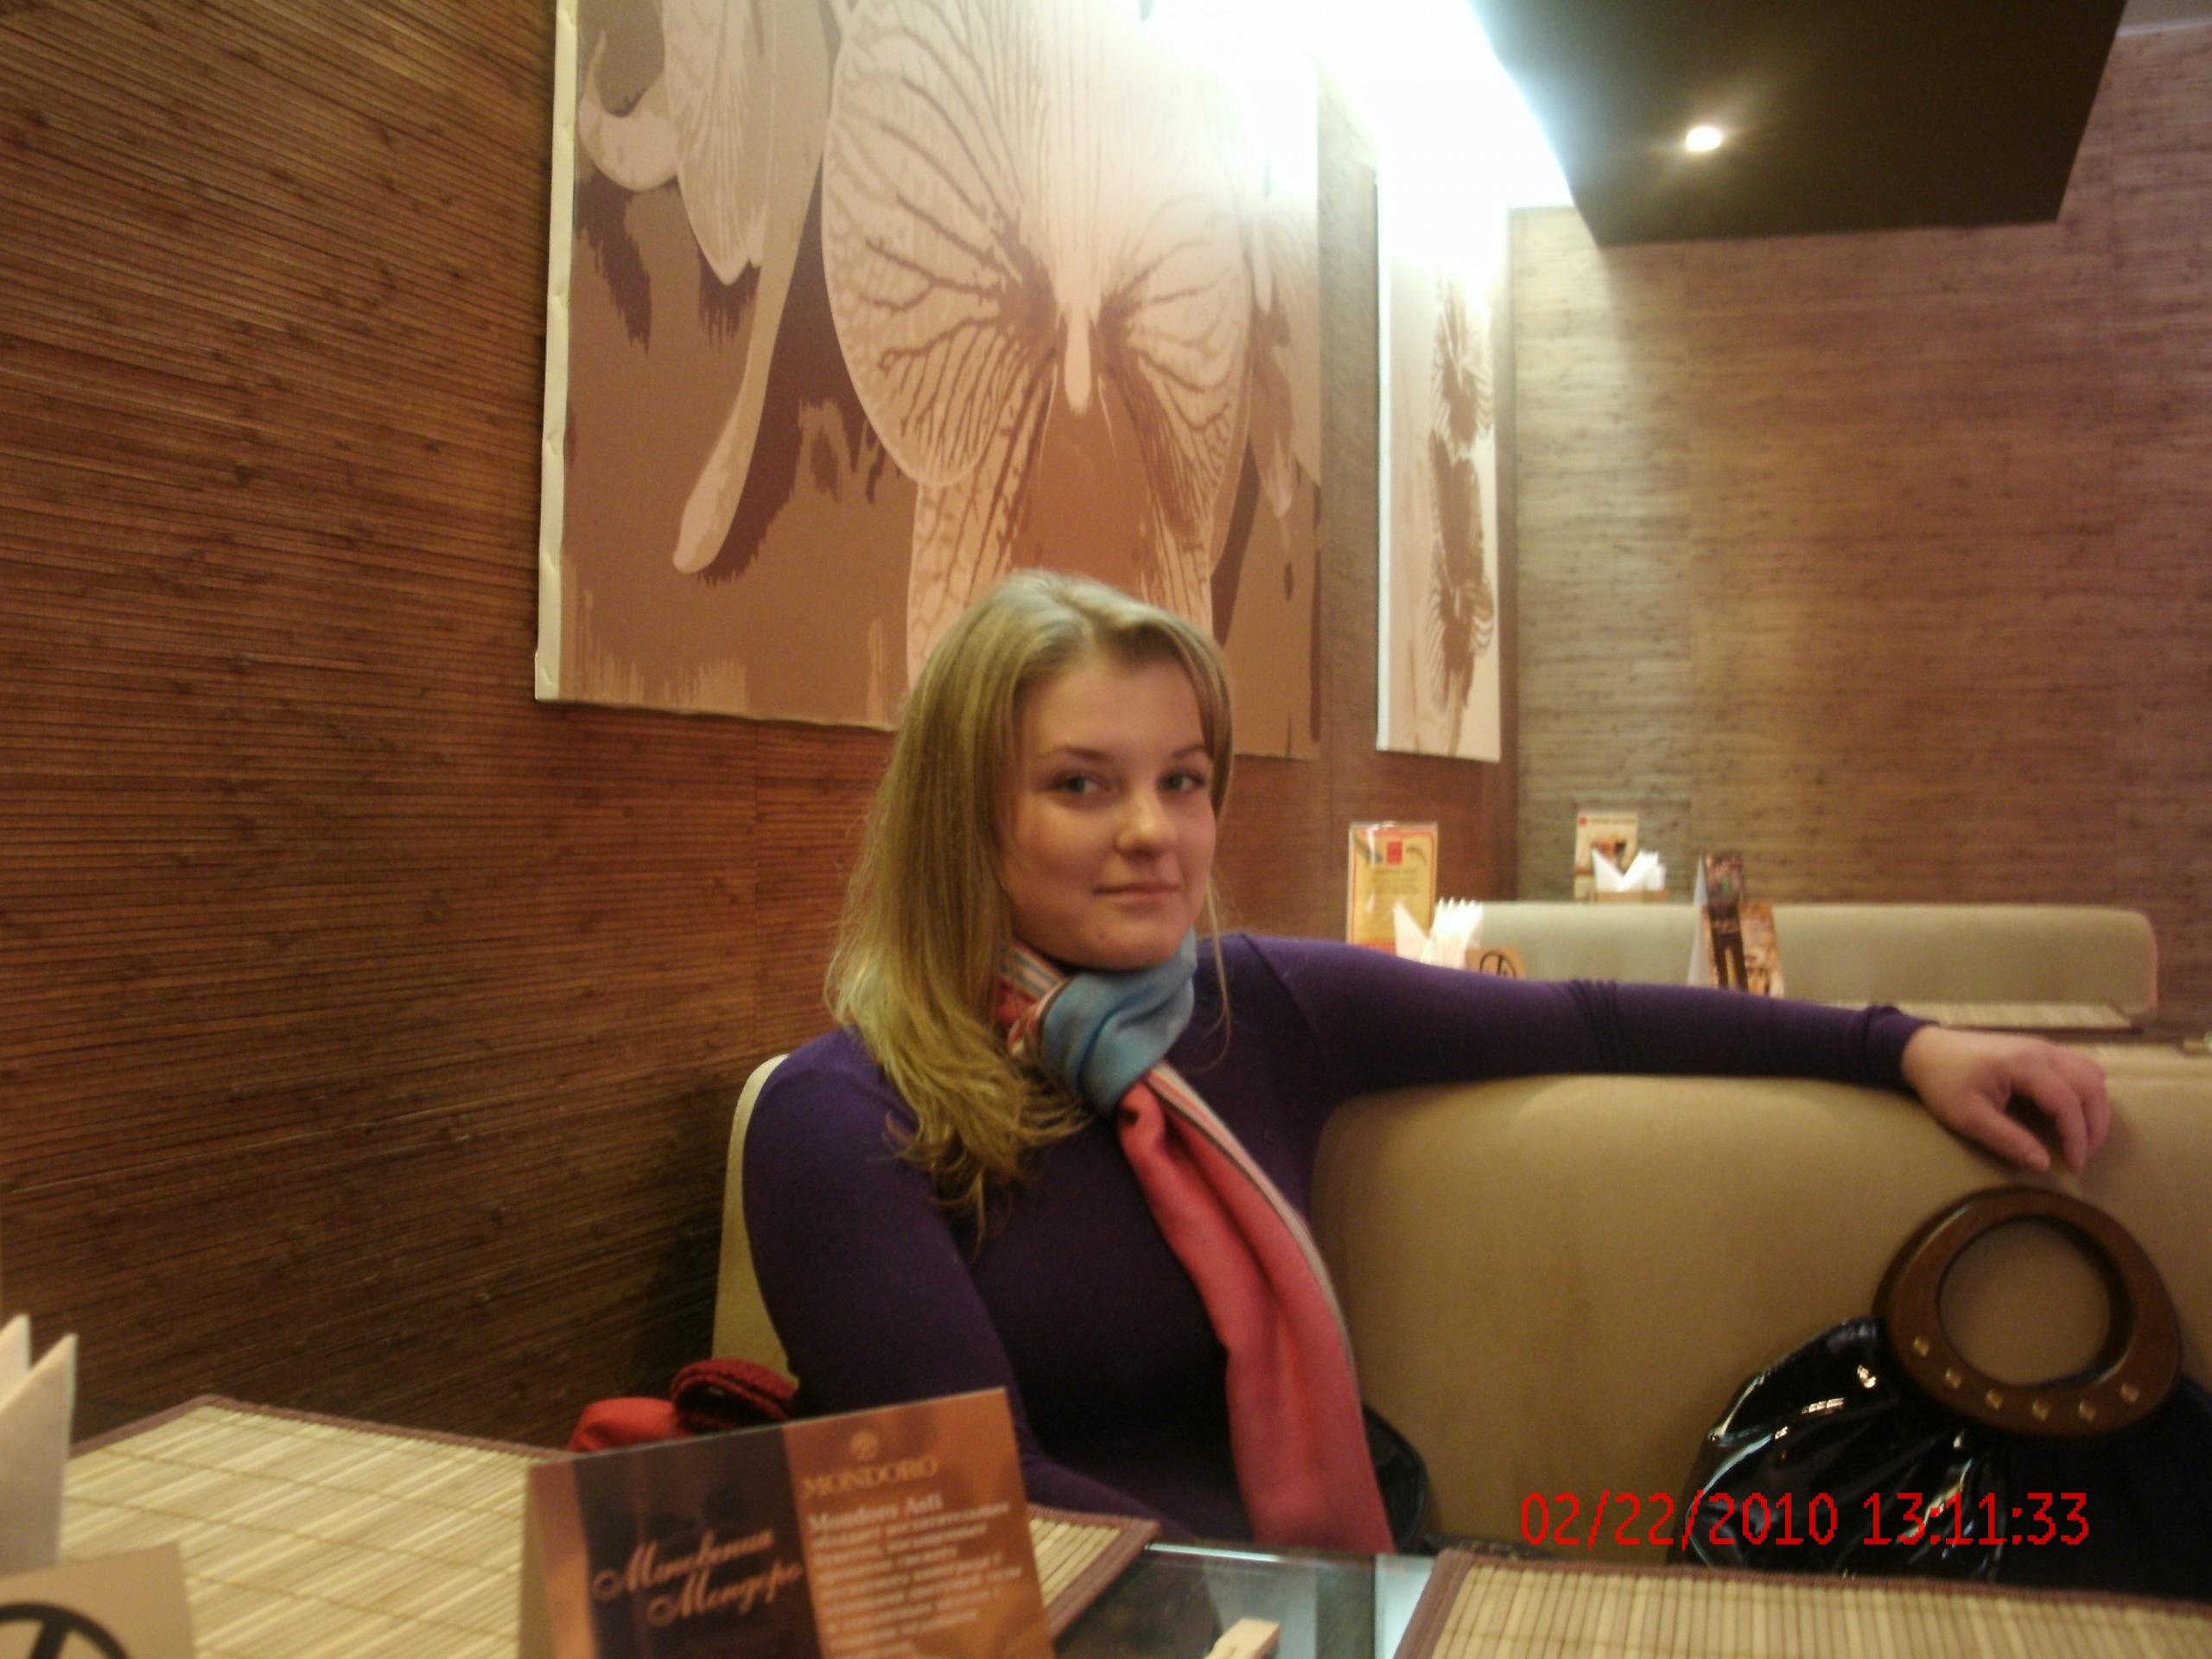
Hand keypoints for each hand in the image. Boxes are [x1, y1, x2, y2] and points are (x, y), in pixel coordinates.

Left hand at [1899, 1027, 2110, 1172]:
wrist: (1924, 1050)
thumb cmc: (1943, 1082)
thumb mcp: (1968, 1117)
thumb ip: (2008, 1140)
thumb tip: (2044, 1165)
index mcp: (2025, 1064)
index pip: (2068, 1103)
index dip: (2077, 1138)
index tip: (2074, 1166)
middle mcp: (2042, 1051)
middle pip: (2091, 1086)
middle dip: (2094, 1125)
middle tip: (2083, 1155)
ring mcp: (2044, 1046)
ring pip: (2092, 1073)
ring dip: (2096, 1107)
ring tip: (2083, 1137)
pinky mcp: (2040, 1049)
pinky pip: (2080, 1066)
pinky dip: (2087, 1091)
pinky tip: (2075, 1113)